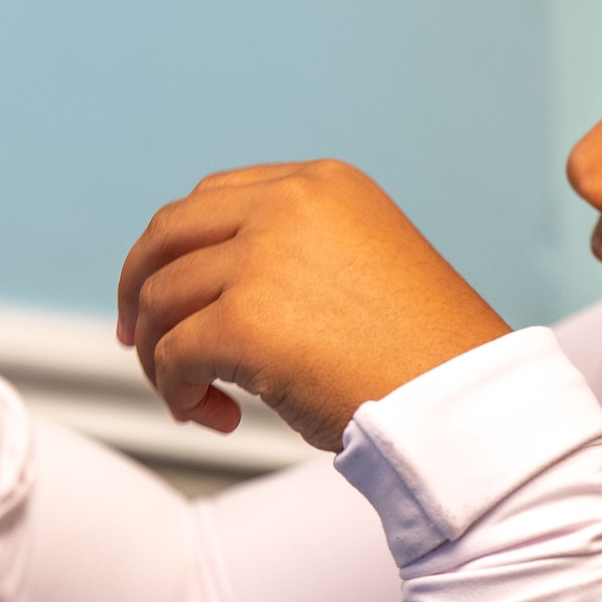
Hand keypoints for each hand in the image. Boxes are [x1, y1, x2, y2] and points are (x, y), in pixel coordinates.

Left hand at [118, 161, 509, 451]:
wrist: (464, 406)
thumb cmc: (423, 357)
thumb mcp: (361, 270)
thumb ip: (293, 257)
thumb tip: (202, 289)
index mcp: (323, 184)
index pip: (214, 199)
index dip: (175, 249)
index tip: (163, 296)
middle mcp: (289, 205)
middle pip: (167, 233)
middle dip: (140, 289)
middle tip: (137, 341)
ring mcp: (263, 257)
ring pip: (162, 299)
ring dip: (162, 357)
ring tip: (198, 401)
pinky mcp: (245, 320)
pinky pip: (173, 355)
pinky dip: (176, 392)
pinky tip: (213, 418)